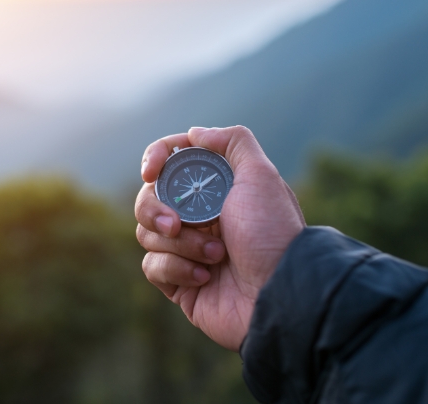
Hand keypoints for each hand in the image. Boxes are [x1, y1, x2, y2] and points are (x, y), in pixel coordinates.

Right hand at [135, 126, 304, 350]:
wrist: (280, 294)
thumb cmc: (272, 232)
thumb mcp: (261, 175)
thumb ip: (233, 142)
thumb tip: (195, 133)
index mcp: (213, 189)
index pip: (170, 164)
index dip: (155, 159)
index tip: (151, 171)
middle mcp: (197, 216)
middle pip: (148, 198)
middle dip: (156, 210)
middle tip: (177, 223)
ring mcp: (186, 248)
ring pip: (147, 232)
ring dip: (181, 244)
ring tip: (217, 255)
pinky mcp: (178, 280)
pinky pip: (152, 265)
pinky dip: (176, 269)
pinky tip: (205, 277)